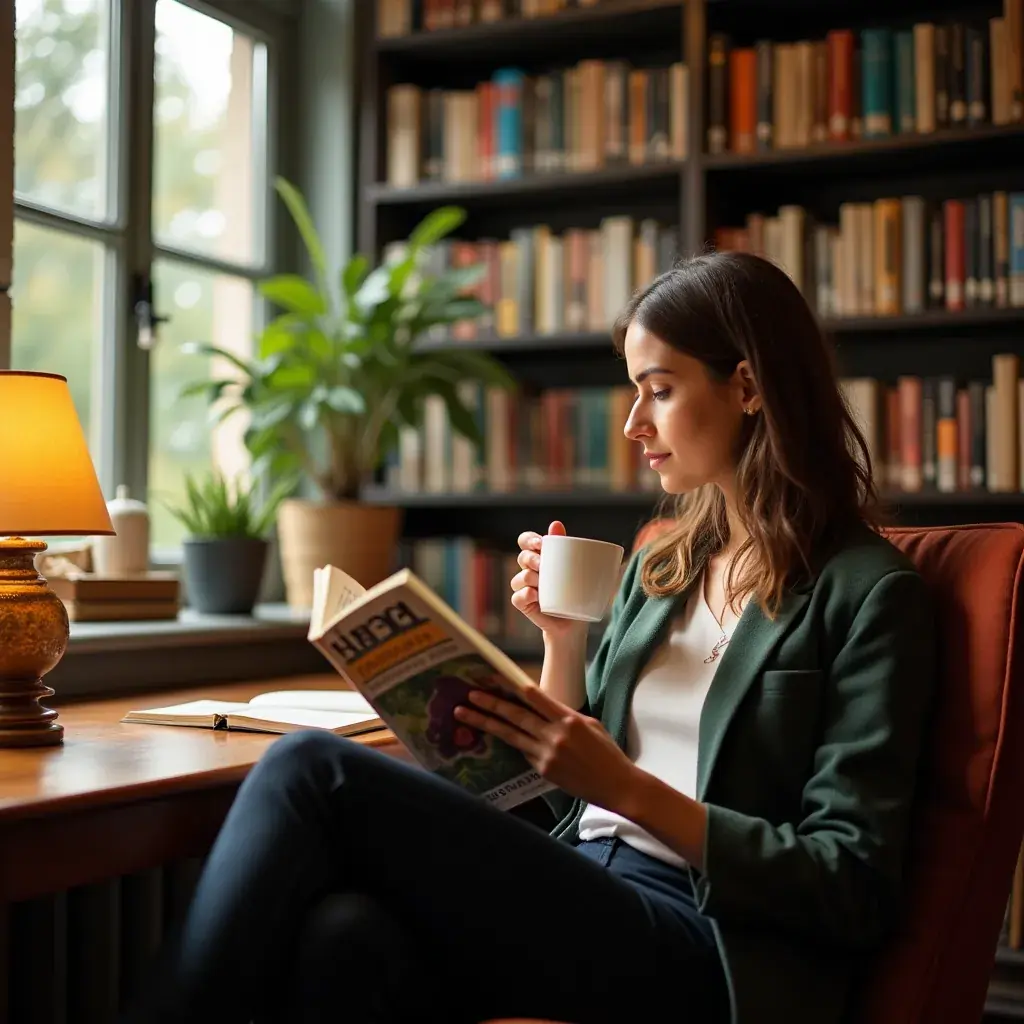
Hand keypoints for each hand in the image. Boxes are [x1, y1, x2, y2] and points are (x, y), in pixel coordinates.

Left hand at [454, 682, 637, 812]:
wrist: (617, 785)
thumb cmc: (607, 752)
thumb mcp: (590, 725)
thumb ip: (564, 715)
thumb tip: (541, 707)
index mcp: (568, 719)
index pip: (534, 697)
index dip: (511, 686)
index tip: (492, 678)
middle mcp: (555, 735)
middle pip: (516, 715)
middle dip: (490, 704)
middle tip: (469, 695)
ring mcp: (547, 754)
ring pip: (511, 735)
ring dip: (486, 723)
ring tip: (465, 714)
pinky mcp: (543, 770)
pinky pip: (523, 753)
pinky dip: (513, 743)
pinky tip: (496, 735)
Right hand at [511, 520, 585, 640]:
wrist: (576, 621)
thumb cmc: (577, 592)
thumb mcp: (578, 569)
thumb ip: (570, 547)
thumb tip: (556, 523)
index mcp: (541, 557)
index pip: (526, 540)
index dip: (529, 539)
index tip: (540, 543)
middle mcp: (530, 570)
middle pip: (522, 557)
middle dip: (530, 558)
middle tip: (542, 564)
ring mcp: (525, 588)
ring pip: (518, 578)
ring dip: (528, 577)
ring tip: (541, 583)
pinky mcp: (524, 604)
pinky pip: (517, 597)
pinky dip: (525, 594)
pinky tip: (536, 595)